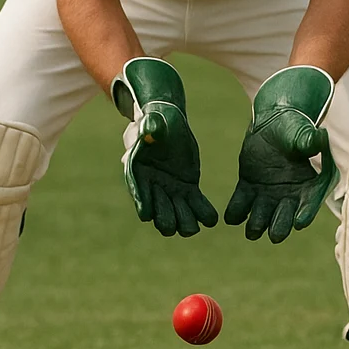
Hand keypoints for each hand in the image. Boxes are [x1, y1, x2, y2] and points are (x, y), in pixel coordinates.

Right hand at [113, 58, 217, 236]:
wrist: (168, 124)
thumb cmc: (155, 120)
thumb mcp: (152, 122)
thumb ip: (149, 127)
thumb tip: (149, 130)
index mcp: (138, 171)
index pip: (137, 189)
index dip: (142, 202)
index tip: (146, 214)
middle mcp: (152, 186)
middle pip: (158, 209)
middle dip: (165, 218)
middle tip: (175, 225)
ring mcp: (170, 189)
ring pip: (177, 212)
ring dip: (184, 221)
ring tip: (194, 227)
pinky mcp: (187, 188)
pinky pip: (195, 204)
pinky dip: (203, 212)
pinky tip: (211, 219)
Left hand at [225, 66, 336, 242]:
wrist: (274, 121)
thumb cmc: (295, 126)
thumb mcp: (303, 133)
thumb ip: (309, 141)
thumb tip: (320, 138)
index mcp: (310, 184)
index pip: (310, 202)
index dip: (306, 212)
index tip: (299, 222)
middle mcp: (290, 195)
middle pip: (286, 216)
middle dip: (280, 226)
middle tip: (274, 236)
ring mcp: (268, 194)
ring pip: (263, 215)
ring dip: (257, 224)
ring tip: (251, 231)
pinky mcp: (249, 188)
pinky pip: (241, 204)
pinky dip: (236, 212)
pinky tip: (231, 218)